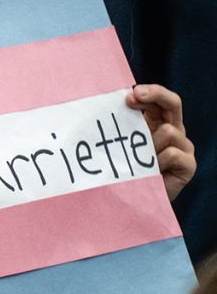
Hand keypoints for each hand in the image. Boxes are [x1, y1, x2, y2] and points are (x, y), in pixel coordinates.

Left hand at [126, 84, 194, 200]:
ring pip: (168, 131)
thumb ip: (121, 126)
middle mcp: (173, 131)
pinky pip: (172, 153)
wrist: (134, 201)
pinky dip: (157, 162)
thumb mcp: (121, 144)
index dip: (150, 92)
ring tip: (139, 162)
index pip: (160, 99)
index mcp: (158, 123)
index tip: (130, 93)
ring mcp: (183, 147)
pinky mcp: (189, 165)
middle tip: (133, 96)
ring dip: (148, 145)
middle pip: (173, 103)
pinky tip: (150, 172)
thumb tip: (105, 105)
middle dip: (155, 95)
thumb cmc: (124, 170)